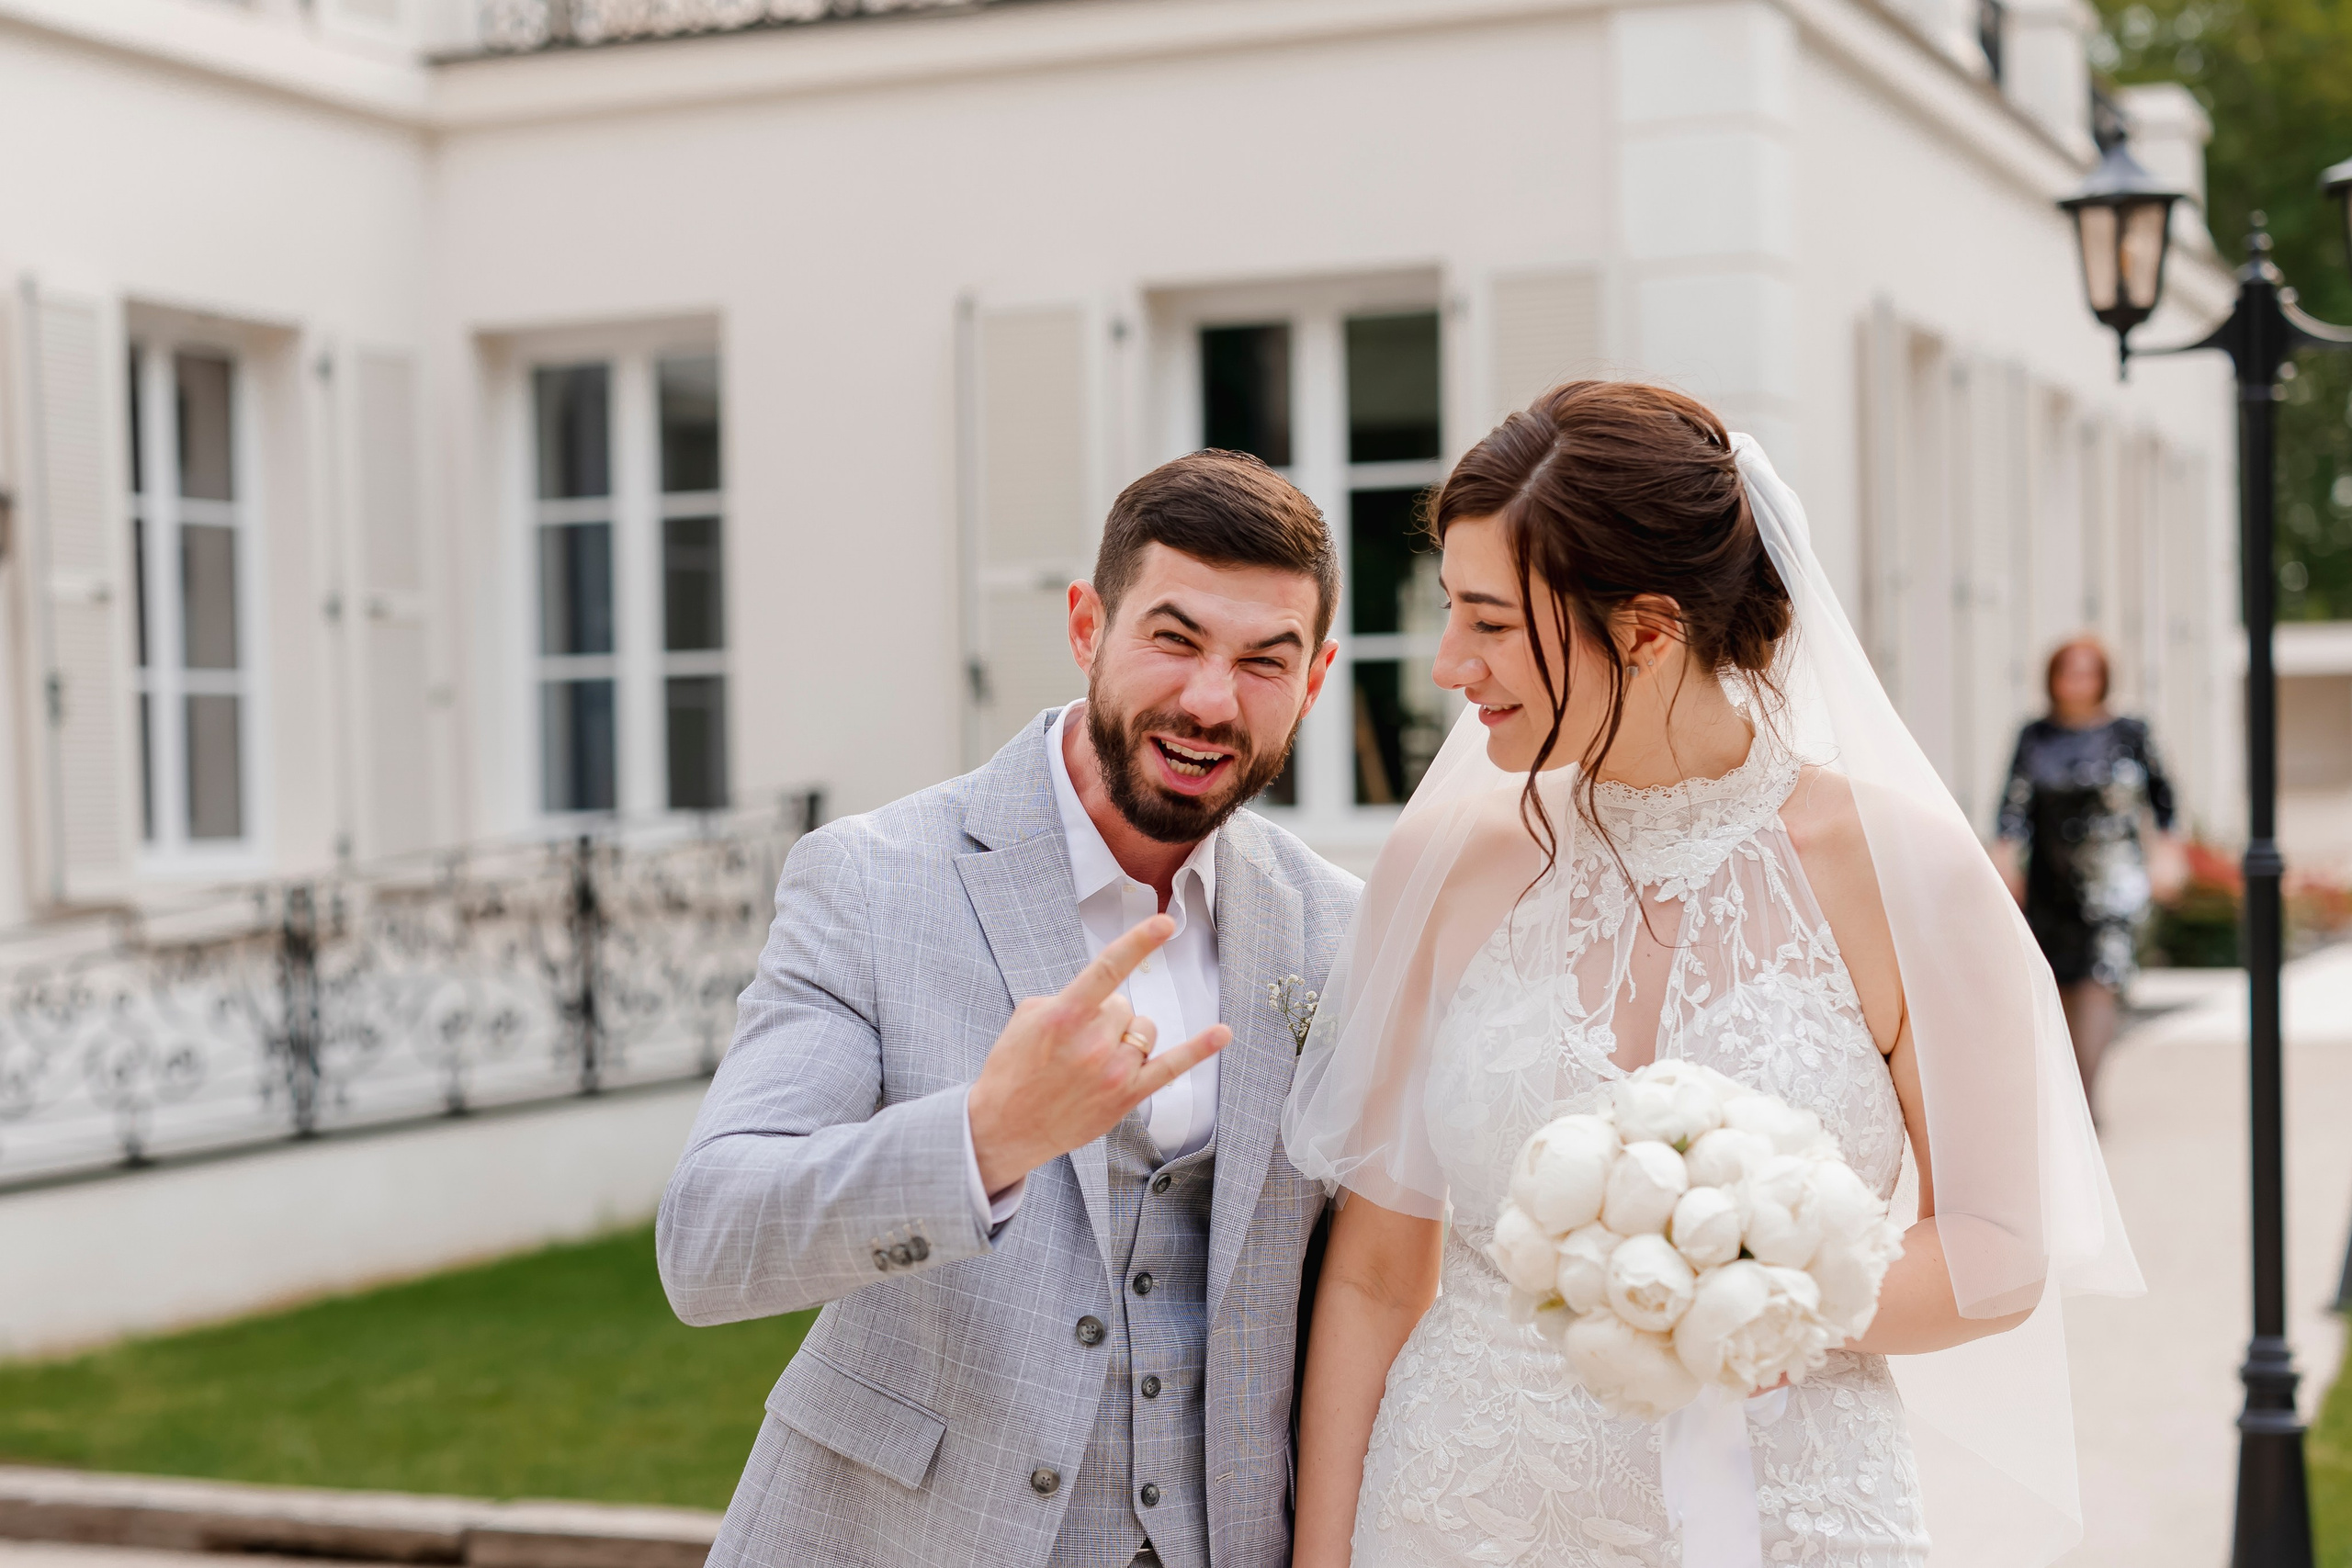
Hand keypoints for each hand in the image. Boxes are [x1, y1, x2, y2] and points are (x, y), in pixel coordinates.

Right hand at [967, 915, 1230, 1193]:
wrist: (1004, 1128)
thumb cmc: (1012, 1068)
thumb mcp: (1027, 1019)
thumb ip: (1066, 997)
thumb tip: (1101, 994)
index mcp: (1064, 1016)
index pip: (1107, 969)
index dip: (1138, 943)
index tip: (1165, 922)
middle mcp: (1092, 1043)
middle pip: (1124, 1006)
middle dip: (1104, 1017)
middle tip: (1074, 1044)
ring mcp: (1112, 1071)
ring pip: (1143, 1031)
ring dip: (1125, 1038)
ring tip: (1092, 1061)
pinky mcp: (1125, 1097)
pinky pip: (1170, 1067)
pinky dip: (1198, 1049)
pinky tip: (1222, 1033)